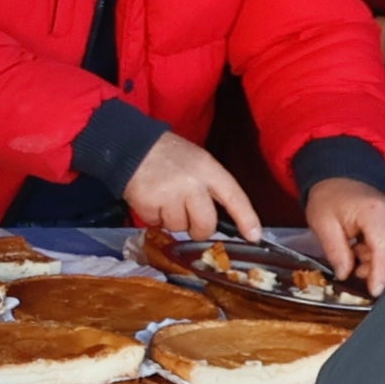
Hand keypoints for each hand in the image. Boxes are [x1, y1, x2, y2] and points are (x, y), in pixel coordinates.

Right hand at [120, 132, 263, 242]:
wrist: (130, 147)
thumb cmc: (167, 156)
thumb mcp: (197, 161)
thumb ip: (210, 187)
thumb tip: (223, 219)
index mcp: (207, 169)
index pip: (234, 197)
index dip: (246, 218)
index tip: (254, 236)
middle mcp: (192, 183)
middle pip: (206, 224)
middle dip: (199, 229)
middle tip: (189, 220)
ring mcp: (170, 195)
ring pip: (179, 227)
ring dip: (172, 220)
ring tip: (164, 200)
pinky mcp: (149, 205)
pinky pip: (157, 224)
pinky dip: (154, 217)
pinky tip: (151, 200)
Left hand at [303, 178, 384, 294]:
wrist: (340, 180)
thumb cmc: (331, 198)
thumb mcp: (322, 225)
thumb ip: (336, 252)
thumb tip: (345, 275)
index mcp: (375, 213)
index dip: (381, 274)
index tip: (375, 291)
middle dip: (381, 271)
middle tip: (356, 268)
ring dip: (382, 265)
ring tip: (357, 254)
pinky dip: (384, 258)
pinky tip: (365, 251)